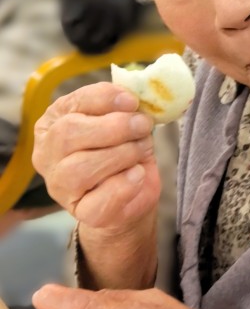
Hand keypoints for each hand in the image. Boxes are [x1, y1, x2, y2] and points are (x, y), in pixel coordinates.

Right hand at [33, 83, 157, 231]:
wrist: (134, 192)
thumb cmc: (124, 149)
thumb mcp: (125, 122)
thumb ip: (126, 108)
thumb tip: (141, 96)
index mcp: (55, 122)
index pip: (72, 103)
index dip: (104, 99)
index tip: (132, 101)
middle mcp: (48, 153)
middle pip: (68, 134)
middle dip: (114, 127)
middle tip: (143, 125)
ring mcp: (59, 186)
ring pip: (80, 168)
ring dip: (121, 154)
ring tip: (141, 149)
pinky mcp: (81, 212)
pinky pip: (100, 201)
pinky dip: (125, 185)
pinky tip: (137, 174)